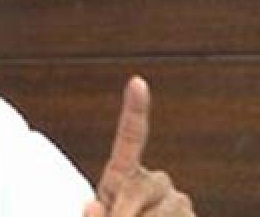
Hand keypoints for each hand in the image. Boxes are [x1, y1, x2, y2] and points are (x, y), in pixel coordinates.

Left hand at [84, 77, 194, 216]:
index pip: (130, 138)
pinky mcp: (191, 215)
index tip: (137, 82)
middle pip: (144, 186)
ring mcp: (177, 199)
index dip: (135, 109)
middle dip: (126, 213)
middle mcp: (153, 182)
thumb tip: (93, 206)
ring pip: (167, 209)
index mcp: (122, 178)